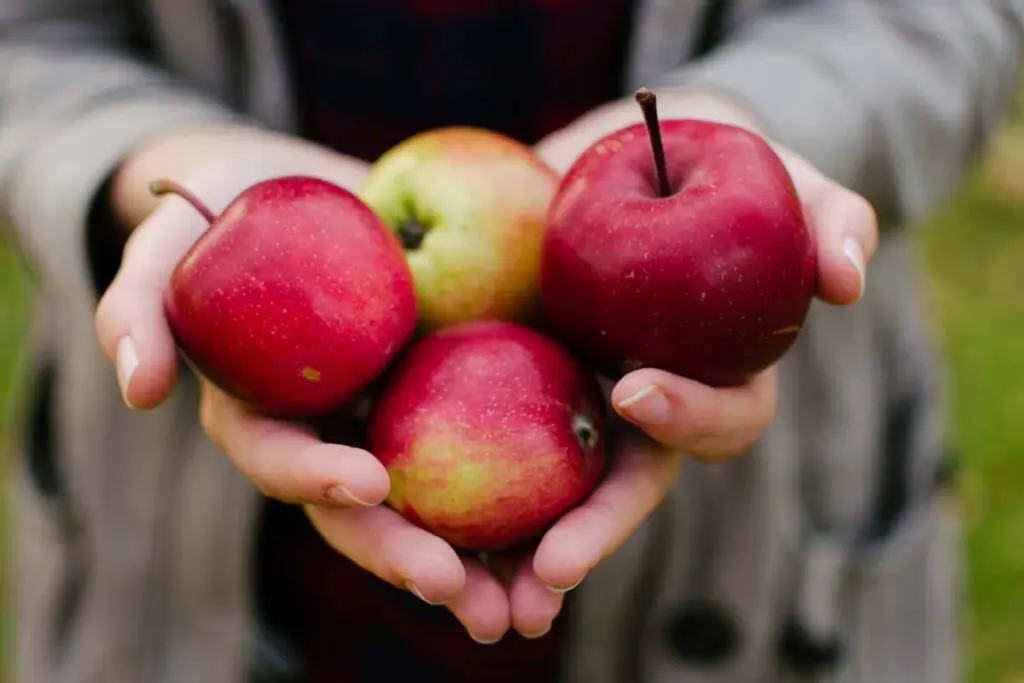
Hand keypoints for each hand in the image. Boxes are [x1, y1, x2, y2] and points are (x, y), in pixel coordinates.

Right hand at [92, 126, 514, 641]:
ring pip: (433, 505)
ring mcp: (394, 417)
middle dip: (404, 556)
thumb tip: (140, 392)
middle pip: (364, 512)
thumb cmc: (229, 203)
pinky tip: (571, 529)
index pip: (282, 459)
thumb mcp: (173, 233)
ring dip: (477, 561)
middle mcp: (332, 431)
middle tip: (459, 593)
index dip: (316, 477)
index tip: (369, 483)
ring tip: (530, 606)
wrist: (311, 183)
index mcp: (267, 412)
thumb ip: (141, 303)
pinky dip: (526, 495)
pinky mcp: (451, 395)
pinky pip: (489, 449)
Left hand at [485, 88, 878, 637]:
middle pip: (622, 489)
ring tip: (478, 599)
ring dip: (516, 550)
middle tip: (551, 569)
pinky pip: (476, 442)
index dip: (687, 415)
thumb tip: (848, 282)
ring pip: (550, 495)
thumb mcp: (773, 178)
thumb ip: (827, 217)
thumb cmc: (708, 167)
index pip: (714, 420)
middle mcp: (638, 406)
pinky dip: (449, 488)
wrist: (616, 156)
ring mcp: (571, 399)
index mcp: (707, 375)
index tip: (635, 387)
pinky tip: (399, 510)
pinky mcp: (506, 379)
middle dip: (593, 533)